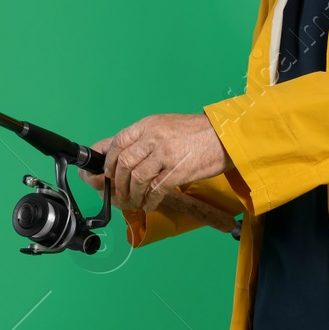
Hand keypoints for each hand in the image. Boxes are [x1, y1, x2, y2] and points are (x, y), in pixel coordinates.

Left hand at [77, 113, 232, 211]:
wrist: (223, 136)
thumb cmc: (193, 133)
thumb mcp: (162, 126)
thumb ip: (140, 138)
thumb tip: (113, 152)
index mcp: (147, 125)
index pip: (117, 143)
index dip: (106, 161)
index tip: (105, 174)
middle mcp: (153, 138)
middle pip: (123, 163)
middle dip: (116, 182)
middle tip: (117, 193)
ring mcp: (165, 154)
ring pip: (137, 178)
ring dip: (131, 194)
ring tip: (133, 201)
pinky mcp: (178, 171)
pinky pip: (156, 190)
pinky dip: (149, 201)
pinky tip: (149, 204)